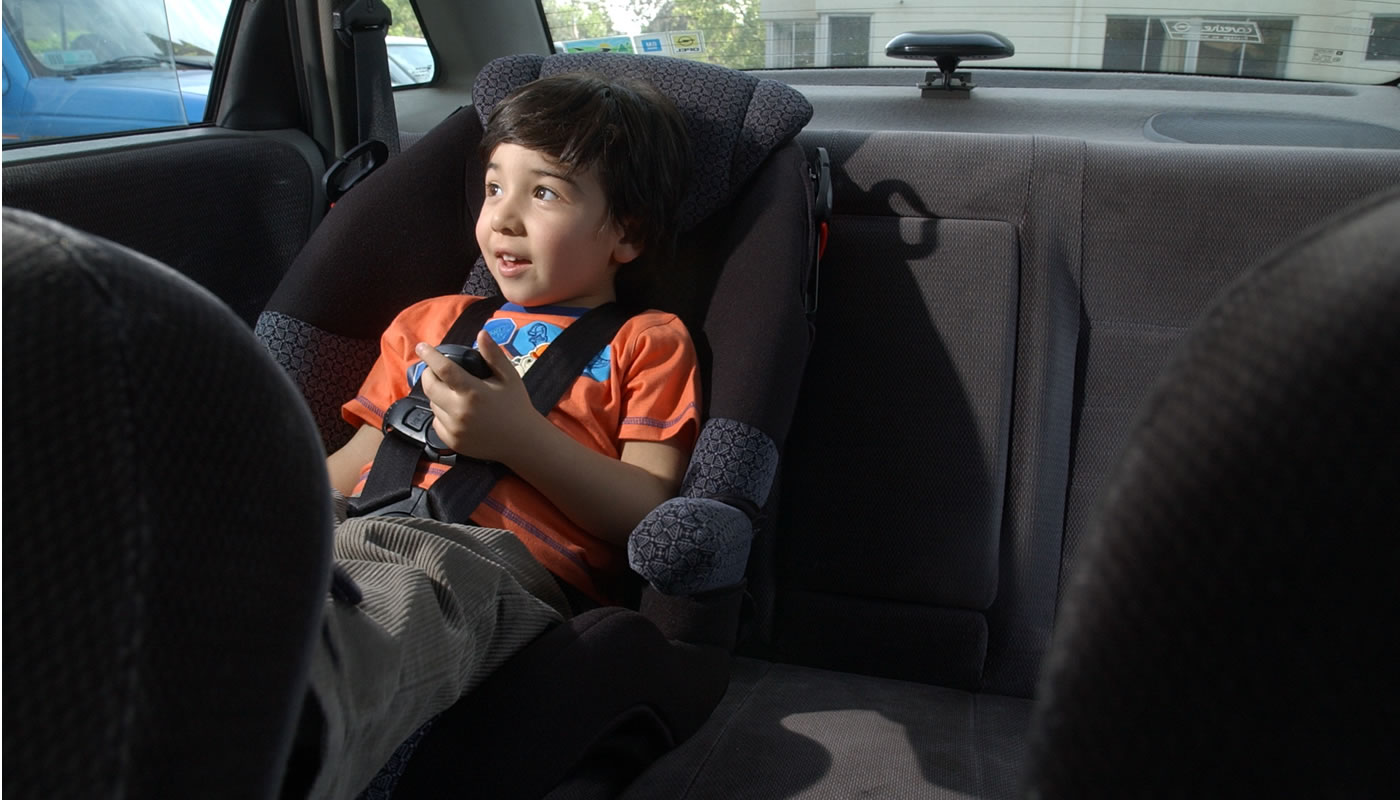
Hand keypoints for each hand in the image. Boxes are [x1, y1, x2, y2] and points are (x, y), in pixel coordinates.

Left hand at [415, 330, 545, 461]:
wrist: (522, 441)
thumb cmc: (516, 405)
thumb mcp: (509, 377)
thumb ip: (494, 355)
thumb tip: (481, 333)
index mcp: (474, 392)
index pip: (444, 369)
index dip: (430, 356)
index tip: (422, 347)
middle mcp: (460, 412)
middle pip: (429, 387)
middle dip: (428, 375)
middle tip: (435, 370)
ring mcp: (454, 429)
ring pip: (433, 405)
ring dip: (437, 395)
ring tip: (454, 393)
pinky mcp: (452, 442)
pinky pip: (436, 422)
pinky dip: (442, 414)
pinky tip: (457, 412)